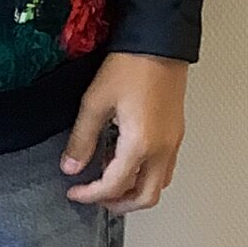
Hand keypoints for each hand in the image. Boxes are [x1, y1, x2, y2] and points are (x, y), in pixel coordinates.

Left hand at [62, 52, 188, 213]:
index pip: (114, 186)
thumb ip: (82, 139)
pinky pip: (165, 168)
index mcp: (140, 144)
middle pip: (145, 197)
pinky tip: (128, 160)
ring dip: (135, 192)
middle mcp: (162, 149)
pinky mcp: (176, 132)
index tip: (74, 191)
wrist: (160, 42)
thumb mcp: (95, 101)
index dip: (91, 195)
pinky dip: (146, 175)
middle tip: (96, 198)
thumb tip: (70, 166)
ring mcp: (173, 142)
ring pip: (159, 185)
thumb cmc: (130, 66)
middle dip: (119, 204)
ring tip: (111, 182)